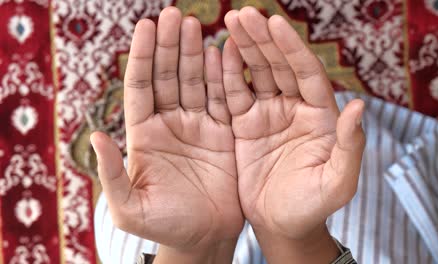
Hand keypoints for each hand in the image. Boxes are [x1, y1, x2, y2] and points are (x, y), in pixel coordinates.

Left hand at [90, 7, 242, 262]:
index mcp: (144, 136)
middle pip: (168, 76)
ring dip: (193, 52)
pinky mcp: (224, 134)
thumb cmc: (164, 227)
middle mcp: (170, 124)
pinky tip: (219, 52)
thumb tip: (97, 137)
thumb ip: (113, 174)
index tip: (145, 26)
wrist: (204, 239)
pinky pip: (223, 99)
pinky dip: (222, 75)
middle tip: (173, 14)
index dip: (142, 57)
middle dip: (169, 46)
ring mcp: (199, 126)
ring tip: (193, 23)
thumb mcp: (130, 208)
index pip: (141, 88)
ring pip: (195, 81)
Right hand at [223, 7, 364, 261]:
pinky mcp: (245, 125)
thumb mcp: (336, 183)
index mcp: (320, 116)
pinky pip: (235, 95)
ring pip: (256, 74)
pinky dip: (227, 75)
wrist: (282, 225)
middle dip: (264, 39)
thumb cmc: (313, 206)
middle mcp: (295, 108)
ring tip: (231, 21)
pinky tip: (219, 53)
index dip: (292, 49)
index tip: (276, 24)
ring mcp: (269, 114)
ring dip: (245, 47)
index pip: (307, 73)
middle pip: (279, 66)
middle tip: (244, 14)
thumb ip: (349, 147)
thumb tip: (359, 107)